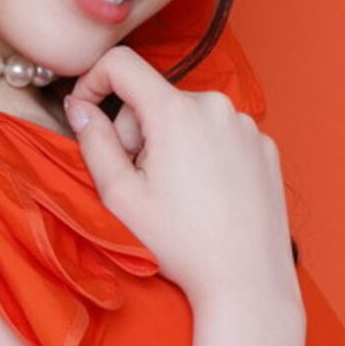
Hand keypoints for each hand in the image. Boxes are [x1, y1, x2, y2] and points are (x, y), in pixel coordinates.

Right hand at [64, 46, 301, 311]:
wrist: (247, 280)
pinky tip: (208, 196)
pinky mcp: (265, 146)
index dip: (93, 82)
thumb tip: (80, 107)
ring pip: (188, 118)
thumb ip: (93, 142)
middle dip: (137, 133)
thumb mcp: (119, 196)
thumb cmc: (181, 244)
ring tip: (178, 195)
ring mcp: (246, 125)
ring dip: (172, 145)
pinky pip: (220, 135)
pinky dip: (205, 155)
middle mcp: (216, 106)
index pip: (122, 65)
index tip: (86, 112)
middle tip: (141, 183)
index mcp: (175, 112)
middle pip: (155, 98)